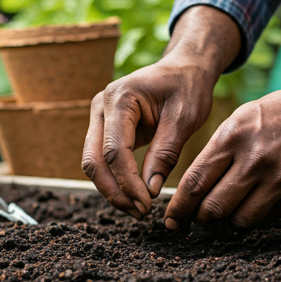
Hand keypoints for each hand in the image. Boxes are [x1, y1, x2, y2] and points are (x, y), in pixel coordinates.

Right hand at [82, 6, 241, 217]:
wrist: (183, 68)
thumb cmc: (187, 87)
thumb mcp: (184, 118)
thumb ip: (165, 153)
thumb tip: (149, 190)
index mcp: (119, 99)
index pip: (114, 151)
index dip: (128, 183)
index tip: (147, 204)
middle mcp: (101, 106)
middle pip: (93, 160)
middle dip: (114, 191)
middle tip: (140, 213)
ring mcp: (99, 117)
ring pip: (93, 162)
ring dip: (112, 189)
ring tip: (138, 209)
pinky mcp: (106, 127)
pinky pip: (102, 159)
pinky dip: (115, 179)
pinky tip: (134, 195)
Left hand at [165, 51, 280, 229]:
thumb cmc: (274, 116)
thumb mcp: (237, 121)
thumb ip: (214, 154)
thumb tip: (192, 190)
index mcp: (232, 138)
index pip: (195, 183)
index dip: (178, 208)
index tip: (170, 220)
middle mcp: (254, 161)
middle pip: (213, 209)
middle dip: (198, 220)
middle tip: (194, 220)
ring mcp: (279, 180)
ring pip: (238, 221)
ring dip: (225, 222)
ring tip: (223, 211)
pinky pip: (264, 219)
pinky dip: (250, 218)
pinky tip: (249, 205)